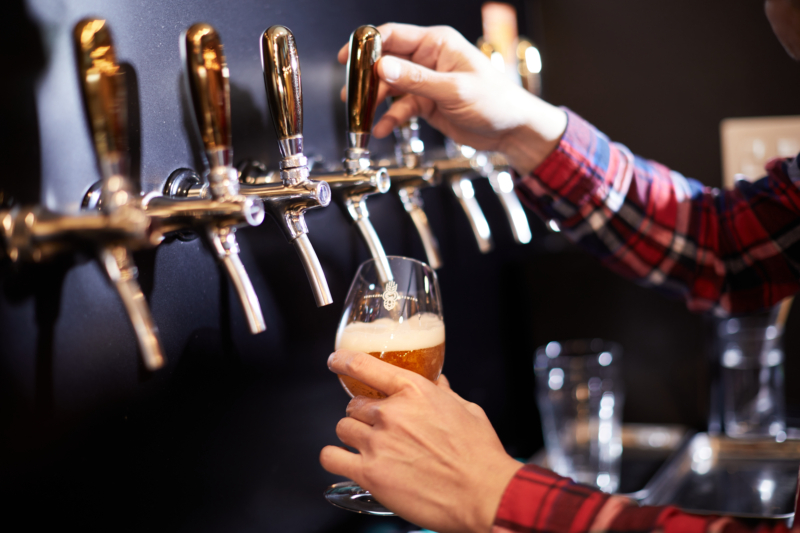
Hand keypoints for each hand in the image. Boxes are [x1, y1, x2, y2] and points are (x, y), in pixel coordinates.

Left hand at [320, 349, 521, 532]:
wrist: (483, 493)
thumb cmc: (479, 454)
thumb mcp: (466, 409)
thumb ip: (443, 393)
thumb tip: (436, 382)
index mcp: (414, 391)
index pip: (364, 365)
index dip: (343, 360)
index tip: (336, 361)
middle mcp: (392, 413)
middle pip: (354, 404)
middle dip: (364, 414)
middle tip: (380, 428)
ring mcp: (378, 443)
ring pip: (343, 428)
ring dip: (353, 436)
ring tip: (370, 447)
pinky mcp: (370, 473)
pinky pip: (331, 457)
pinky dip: (335, 458)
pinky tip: (346, 461)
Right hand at [337, 23, 566, 173]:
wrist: (511, 130)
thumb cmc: (496, 101)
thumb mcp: (454, 90)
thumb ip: (417, 80)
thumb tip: (383, 68)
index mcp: (437, 43)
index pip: (394, 36)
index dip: (367, 45)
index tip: (348, 58)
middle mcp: (428, 59)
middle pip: (385, 63)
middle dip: (367, 80)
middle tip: (352, 96)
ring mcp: (425, 81)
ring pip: (389, 88)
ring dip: (374, 102)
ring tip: (360, 117)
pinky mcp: (425, 102)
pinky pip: (400, 108)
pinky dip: (390, 119)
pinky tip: (381, 130)